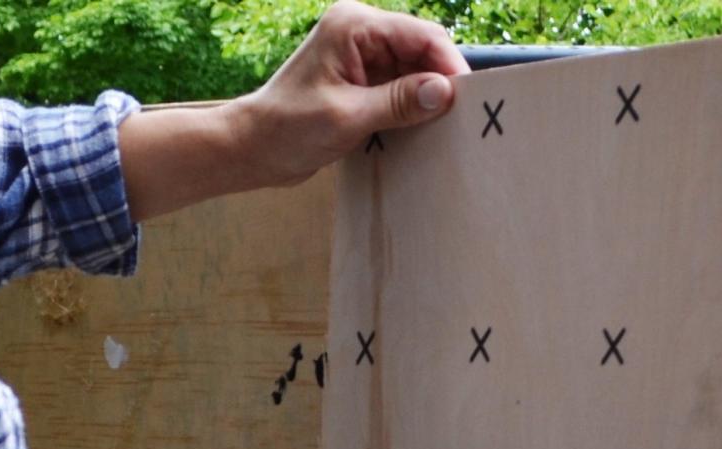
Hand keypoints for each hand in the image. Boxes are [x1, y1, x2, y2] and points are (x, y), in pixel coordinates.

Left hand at [119, 3, 466, 219]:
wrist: (254, 149)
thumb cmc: (289, 128)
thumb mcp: (349, 117)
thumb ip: (399, 102)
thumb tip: (445, 92)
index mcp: (353, 26)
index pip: (418, 35)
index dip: (448, 64)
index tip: (467, 99)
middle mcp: (359, 32)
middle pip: (420, 49)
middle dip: (441, 80)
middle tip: (462, 118)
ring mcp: (360, 56)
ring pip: (413, 69)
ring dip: (427, 96)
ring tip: (445, 126)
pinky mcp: (360, 81)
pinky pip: (399, 87)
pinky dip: (411, 107)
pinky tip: (421, 129)